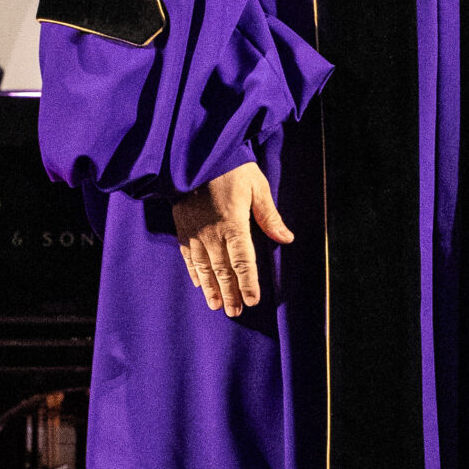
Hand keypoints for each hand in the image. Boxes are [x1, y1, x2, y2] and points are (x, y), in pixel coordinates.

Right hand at [172, 161, 291, 318]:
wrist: (196, 155)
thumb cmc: (232, 167)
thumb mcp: (257, 186)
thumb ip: (269, 216)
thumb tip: (286, 239)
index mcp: (234, 224)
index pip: (243, 261)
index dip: (248, 283)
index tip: (253, 301)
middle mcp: (213, 233)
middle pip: (223, 270)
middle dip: (230, 293)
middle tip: (235, 312)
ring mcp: (195, 232)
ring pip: (204, 267)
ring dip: (211, 288)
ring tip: (216, 306)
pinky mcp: (182, 228)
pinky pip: (188, 256)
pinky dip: (194, 272)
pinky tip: (199, 283)